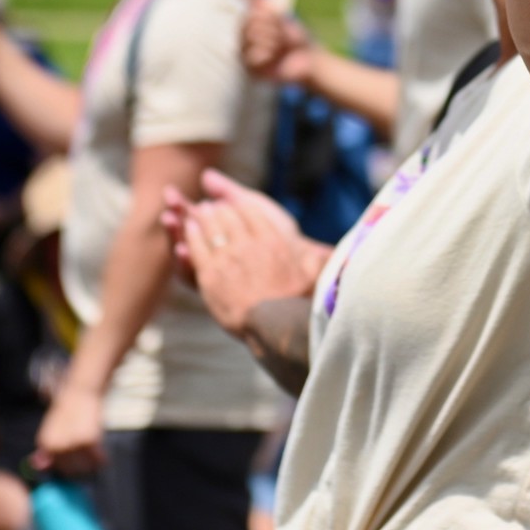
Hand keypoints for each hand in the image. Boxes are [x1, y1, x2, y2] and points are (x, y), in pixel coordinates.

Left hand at [32, 383, 104, 475]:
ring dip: (91, 466)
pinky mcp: (90, 441)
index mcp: (45, 444)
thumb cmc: (66, 411)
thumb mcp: (51, 430)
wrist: (79, 393)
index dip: (68, 468)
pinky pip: (98, 459)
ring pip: (85, 468)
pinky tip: (102, 455)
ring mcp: (74, 445)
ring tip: (95, 456)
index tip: (76, 463)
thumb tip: (39, 467)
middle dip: (80, 468)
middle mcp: (57, 447)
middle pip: (70, 471)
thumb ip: (46, 451)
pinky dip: (101, 459)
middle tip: (87, 459)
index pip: (57, 469)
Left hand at [166, 171, 326, 339]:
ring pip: (210, 227)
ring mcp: (228, 257)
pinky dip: (191, 234)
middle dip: (219, 209)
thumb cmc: (297, 304)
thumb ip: (320, 259)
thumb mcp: (313, 275)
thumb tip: (340, 252)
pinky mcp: (210, 274)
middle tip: (212, 208)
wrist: (273, 326)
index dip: (240, 204)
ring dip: (203, 217)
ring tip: (198, 214)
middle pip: (228, 215)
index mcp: (273, 240)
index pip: (251, 211)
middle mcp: (249, 243)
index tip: (234, 204)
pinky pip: (196, 245)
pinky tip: (188, 230)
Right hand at [242, 0, 316, 85]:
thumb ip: (261, 0)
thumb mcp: (280, 16)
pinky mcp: (250, 70)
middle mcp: (244, 41)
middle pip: (248, 25)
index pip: (249, 14)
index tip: (281, 22)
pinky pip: (253, 56)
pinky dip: (267, 54)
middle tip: (283, 38)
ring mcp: (246, 56)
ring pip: (250, 39)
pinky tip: (274, 58)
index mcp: (248, 27)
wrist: (309, 62)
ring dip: (271, 41)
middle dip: (271, 28)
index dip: (267, 16)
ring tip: (279, 48)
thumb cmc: (295, 38)